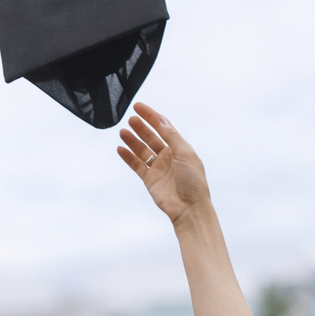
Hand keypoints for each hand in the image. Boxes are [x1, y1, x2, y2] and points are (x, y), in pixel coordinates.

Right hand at [116, 103, 211, 225]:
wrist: (189, 208)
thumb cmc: (193, 182)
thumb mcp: (185, 154)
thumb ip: (171, 136)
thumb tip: (161, 120)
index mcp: (180, 148)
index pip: (163, 128)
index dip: (151, 116)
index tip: (139, 107)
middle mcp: (169, 156)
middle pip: (151, 137)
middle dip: (141, 127)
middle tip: (131, 119)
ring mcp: (158, 168)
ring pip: (142, 150)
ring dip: (132, 140)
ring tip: (123, 131)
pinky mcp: (150, 180)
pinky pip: (136, 165)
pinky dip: (128, 157)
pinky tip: (120, 149)